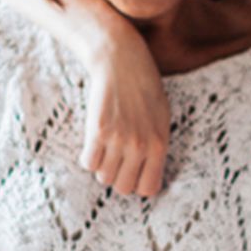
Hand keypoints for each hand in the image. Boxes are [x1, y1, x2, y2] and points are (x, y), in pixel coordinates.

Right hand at [80, 10, 169, 196]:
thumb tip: (147, 175)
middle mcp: (141, 146)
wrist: (122, 61)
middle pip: (123, 187)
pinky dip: (88, 156)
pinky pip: (88, 163)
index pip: (148, 189)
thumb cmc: (144, 88)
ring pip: (104, 177)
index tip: (132, 173)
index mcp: (160, 145)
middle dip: (118, 176)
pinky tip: (93, 142)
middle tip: (116, 159)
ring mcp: (119, 140)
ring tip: (105, 147)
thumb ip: (156, 147)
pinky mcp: (98, 131)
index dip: (138, 183)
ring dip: (102, 165)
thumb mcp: (161, 119)